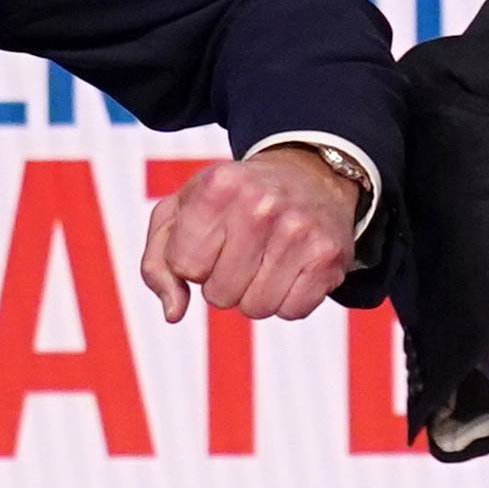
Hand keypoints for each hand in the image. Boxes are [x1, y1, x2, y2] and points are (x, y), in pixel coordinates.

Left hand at [141, 148, 360, 323]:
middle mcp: (262, 205)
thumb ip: (158, 264)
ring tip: (267, 260)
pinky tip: (292, 269)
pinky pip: (292, 311)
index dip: (193, 261)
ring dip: (255, 294)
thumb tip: (174, 313)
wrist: (312, 174)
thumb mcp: (182, 211)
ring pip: (256, 308)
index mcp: (219, 186)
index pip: (184, 267)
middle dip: (224, 282)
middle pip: (219, 294)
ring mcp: (300, 230)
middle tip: (243, 250)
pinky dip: (288, 300)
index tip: (213, 238)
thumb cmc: (235, 199)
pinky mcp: (329, 255)